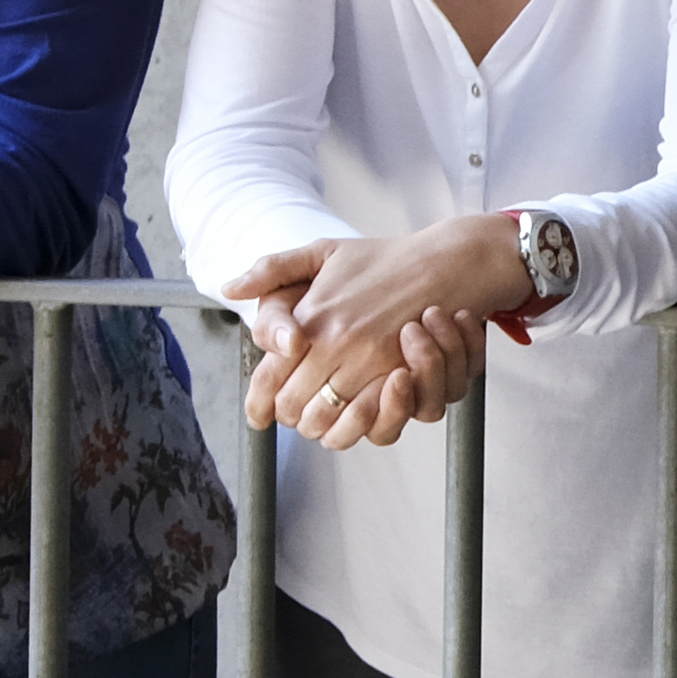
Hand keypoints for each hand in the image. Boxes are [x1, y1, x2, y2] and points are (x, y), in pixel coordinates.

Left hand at [221, 220, 530, 445]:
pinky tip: (352, 416)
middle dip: (290, 416)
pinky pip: (368, 420)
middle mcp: (336, 343)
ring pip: (327, 419)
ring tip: (321, 418)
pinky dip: (356, 425)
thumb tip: (230, 289)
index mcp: (311, 317)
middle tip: (294, 413)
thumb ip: (272, 269)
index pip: (268, 377)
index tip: (260, 415)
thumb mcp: (323, 251)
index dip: (259, 402)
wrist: (446, 261)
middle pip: (293, 405)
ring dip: (320, 426)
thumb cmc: (385, 258)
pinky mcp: (403, 374)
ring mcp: (371, 362)